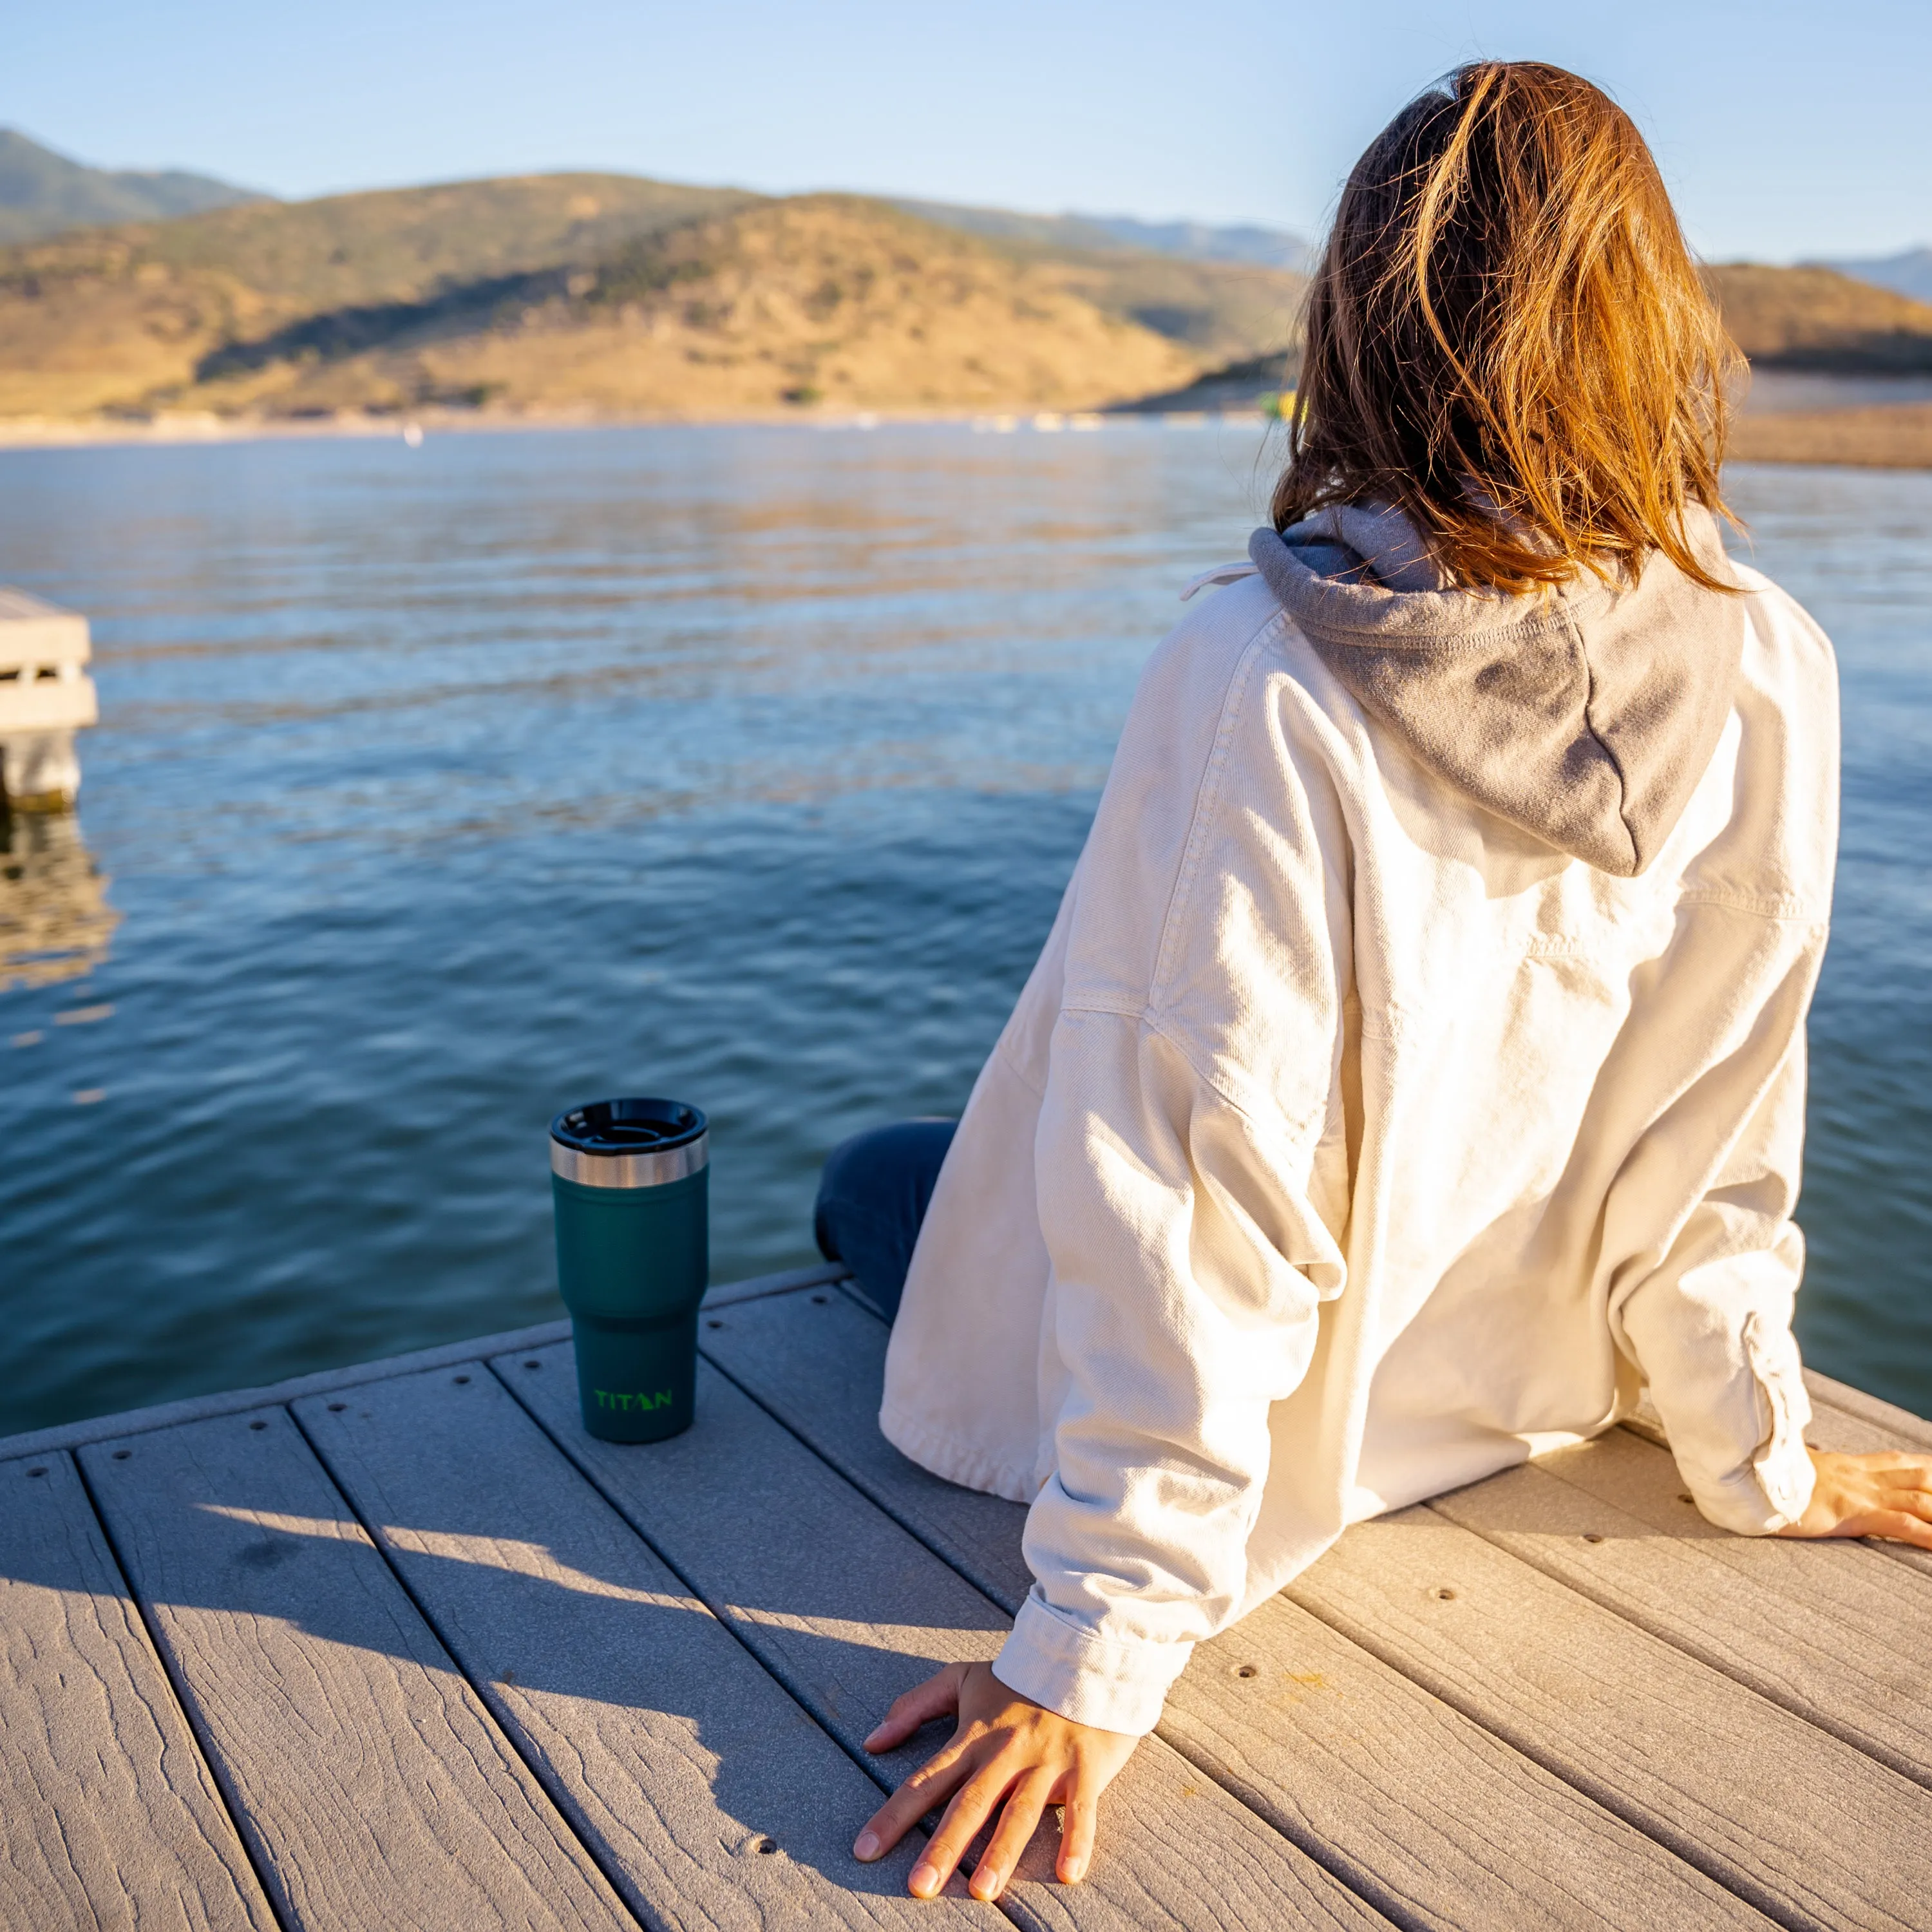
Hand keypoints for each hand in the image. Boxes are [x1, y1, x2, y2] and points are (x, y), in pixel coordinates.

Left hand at [851, 1660, 1139, 1900]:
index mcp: (974, 1737)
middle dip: (943, 1846)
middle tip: (919, 1887)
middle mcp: (1006, 1753)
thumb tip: (871, 1741)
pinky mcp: (1085, 1768)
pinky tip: (1067, 1874)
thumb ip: (914, 1706)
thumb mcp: (961, 1680)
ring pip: (1019, 1812)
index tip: (864, 1850)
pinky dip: (1075, 1840)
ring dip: (1000, 1852)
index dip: (894, 1816)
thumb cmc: (1018, 1677)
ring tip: (981, 1891)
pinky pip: (1082, 1810)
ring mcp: (1046, 1762)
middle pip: (970, 1804)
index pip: (926, 1781)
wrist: (1083, 1655)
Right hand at [1777, 1447, 1931, 1548]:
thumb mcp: (1794, 1472)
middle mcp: (1860, 1475)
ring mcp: (1859, 1493)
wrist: (1747, 1476)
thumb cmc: (1764, 1476)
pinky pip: (1900, 1524)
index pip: (1900, 1462)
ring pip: (1919, 1498)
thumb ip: (1811, 1471)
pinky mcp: (1852, 1512)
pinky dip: (1927, 1536)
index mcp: (1849, 1465)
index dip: (1929, 1467)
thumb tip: (1810, 1469)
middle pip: (1920, 1475)